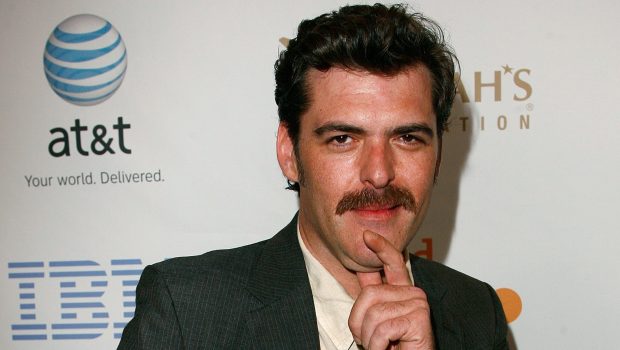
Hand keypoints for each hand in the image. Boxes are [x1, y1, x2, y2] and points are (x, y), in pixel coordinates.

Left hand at [348, 230, 434, 349]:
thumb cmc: (393, 347)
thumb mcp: (375, 320)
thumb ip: (371, 297)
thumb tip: (361, 269)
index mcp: (401, 291)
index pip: (392, 262)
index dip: (380, 247)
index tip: (366, 236)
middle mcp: (413, 293)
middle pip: (369, 293)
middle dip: (359, 322)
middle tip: (371, 340)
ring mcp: (418, 303)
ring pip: (374, 313)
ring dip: (370, 338)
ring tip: (382, 347)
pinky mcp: (419, 317)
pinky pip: (383, 328)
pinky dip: (379, 345)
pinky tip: (391, 349)